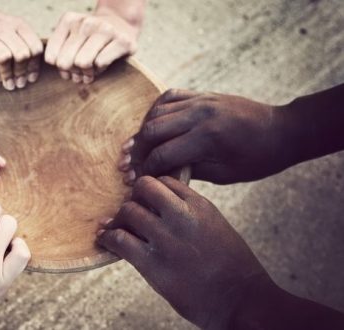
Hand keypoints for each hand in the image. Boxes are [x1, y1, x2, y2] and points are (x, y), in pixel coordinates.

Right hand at [0, 0, 42, 89]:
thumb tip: (32, 75)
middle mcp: (3, 28)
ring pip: (4, 57)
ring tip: (9, 84)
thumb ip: (24, 45)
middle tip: (19, 84)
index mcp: (18, 25)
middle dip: (22, 73)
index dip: (34, 66)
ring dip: (8, 75)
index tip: (31, 78)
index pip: (35, 48)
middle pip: (21, 54)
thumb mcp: (13, 29)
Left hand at [44, 1, 142, 83]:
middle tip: (80, 72)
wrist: (121, 24)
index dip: (59, 68)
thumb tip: (64, 73)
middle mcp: (86, 22)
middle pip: (66, 62)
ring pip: (82, 63)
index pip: (51, 57)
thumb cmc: (91, 38)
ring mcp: (105, 29)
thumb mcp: (71, 38)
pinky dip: (100, 70)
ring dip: (86, 72)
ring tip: (91, 70)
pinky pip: (100, 63)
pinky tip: (103, 64)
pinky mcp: (122, 41)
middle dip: (73, 72)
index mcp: (69, 20)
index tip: (68, 66)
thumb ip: (59, 53)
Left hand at [97, 176, 271, 328]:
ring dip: (119, 219)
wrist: (240, 300)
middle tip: (131, 212)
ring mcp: (166, 239)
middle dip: (134, 198)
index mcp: (200, 205)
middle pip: (143, 188)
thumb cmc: (231, 267)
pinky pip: (119, 240)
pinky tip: (105, 240)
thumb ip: (191, 213)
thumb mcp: (216, 227)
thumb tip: (161, 207)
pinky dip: (108, 238)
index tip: (145, 201)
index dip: (151, 190)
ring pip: (128, 211)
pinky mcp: (152, 263)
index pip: (164, 181)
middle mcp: (182, 216)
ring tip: (116, 227)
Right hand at [118, 89, 295, 184]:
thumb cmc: (257, 159)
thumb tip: (160, 172)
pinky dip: (155, 110)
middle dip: (137, 150)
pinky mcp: (202, 94)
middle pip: (152, 130)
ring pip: (156, 112)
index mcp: (208, 138)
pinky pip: (169, 96)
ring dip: (143, 131)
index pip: (163, 154)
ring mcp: (200, 100)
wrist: (282, 130)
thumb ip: (190, 170)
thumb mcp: (225, 174)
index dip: (146, 169)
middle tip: (128, 164)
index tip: (137, 179)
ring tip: (137, 148)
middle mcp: (200, 115)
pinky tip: (151, 124)